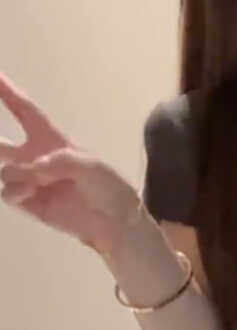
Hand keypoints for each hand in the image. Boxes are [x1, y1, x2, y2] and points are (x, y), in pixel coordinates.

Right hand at [0, 71, 140, 255]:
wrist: (115, 222)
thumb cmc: (107, 187)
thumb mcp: (89, 165)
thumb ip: (59, 161)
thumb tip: (31, 170)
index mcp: (51, 139)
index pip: (23, 109)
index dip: (6, 90)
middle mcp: (35, 157)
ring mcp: (30, 181)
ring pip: (2, 169)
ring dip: (14, 172)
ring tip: (37, 180)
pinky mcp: (29, 202)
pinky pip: (7, 192)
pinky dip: (15, 190)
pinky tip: (31, 192)